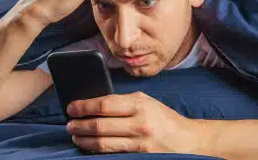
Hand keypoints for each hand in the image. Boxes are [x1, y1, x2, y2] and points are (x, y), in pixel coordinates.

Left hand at [66, 92, 209, 153]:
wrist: (188, 140)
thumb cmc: (164, 119)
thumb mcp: (146, 102)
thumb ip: (123, 102)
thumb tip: (95, 104)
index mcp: (139, 104)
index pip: (105, 104)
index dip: (84, 106)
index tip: (71, 108)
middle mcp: (139, 123)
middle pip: (100, 125)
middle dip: (80, 125)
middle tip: (69, 125)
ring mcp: (140, 143)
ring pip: (103, 143)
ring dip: (84, 140)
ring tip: (76, 137)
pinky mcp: (140, 156)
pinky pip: (112, 154)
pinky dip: (97, 151)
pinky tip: (89, 147)